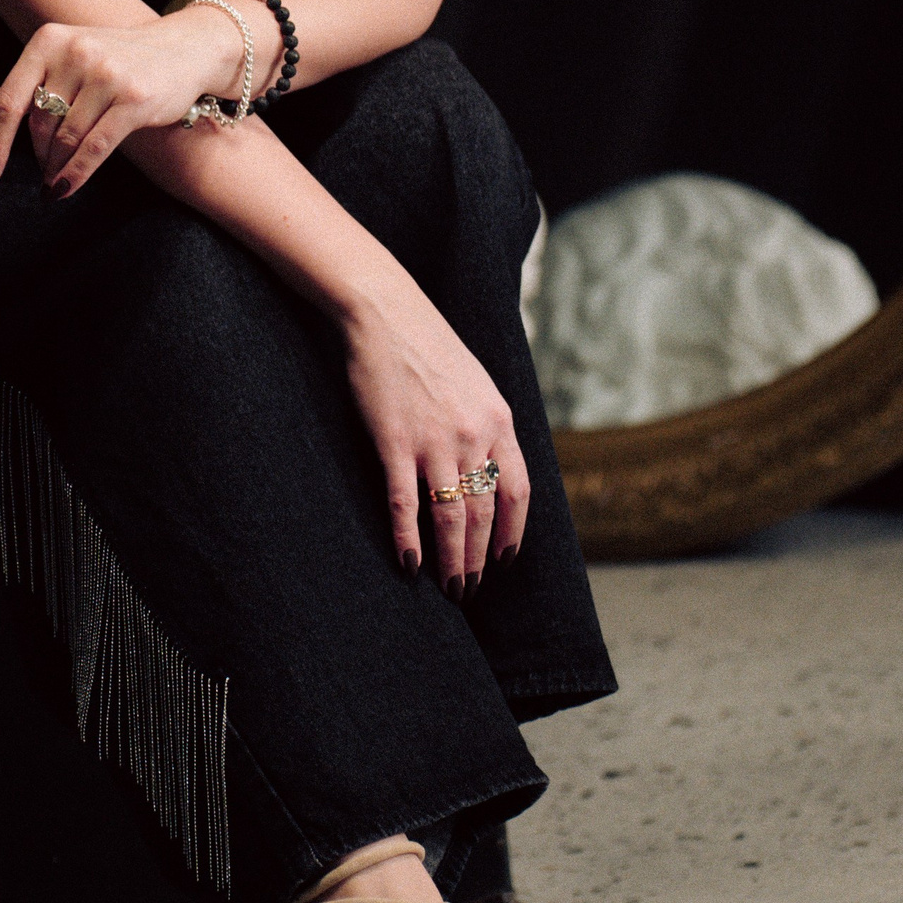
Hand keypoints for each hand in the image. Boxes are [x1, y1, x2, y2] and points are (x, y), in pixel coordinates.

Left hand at [0, 9, 249, 195]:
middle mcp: (76, 52)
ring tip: (54, 183)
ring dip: (55, 169)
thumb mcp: (64, 64)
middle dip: (37, 156)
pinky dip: (75, 175)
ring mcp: (106, 74)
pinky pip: (94, 148)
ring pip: (65, 139)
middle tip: (42, 173)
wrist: (182, 49)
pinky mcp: (133, 98)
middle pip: (39, 124)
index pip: (10, 100)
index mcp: (49, 39)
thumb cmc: (115, 60)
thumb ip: (18, 89)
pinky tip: (63, 190)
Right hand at [341, 282, 528, 592]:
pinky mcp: (394, 442)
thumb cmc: (429, 347)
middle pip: (483, 513)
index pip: (517, 491)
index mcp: (499, 420)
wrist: (386, 313)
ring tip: (450, 590)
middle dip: (478, 559)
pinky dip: (408, 539)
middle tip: (470, 589)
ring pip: (449, 516)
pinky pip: (404, 503)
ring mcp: (433, 440)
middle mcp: (473, 434)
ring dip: (451, 560)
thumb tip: (492, 470)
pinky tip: (409, 565)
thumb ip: (488, 426)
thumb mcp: (477, 383)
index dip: (513, 532)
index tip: (504, 560)